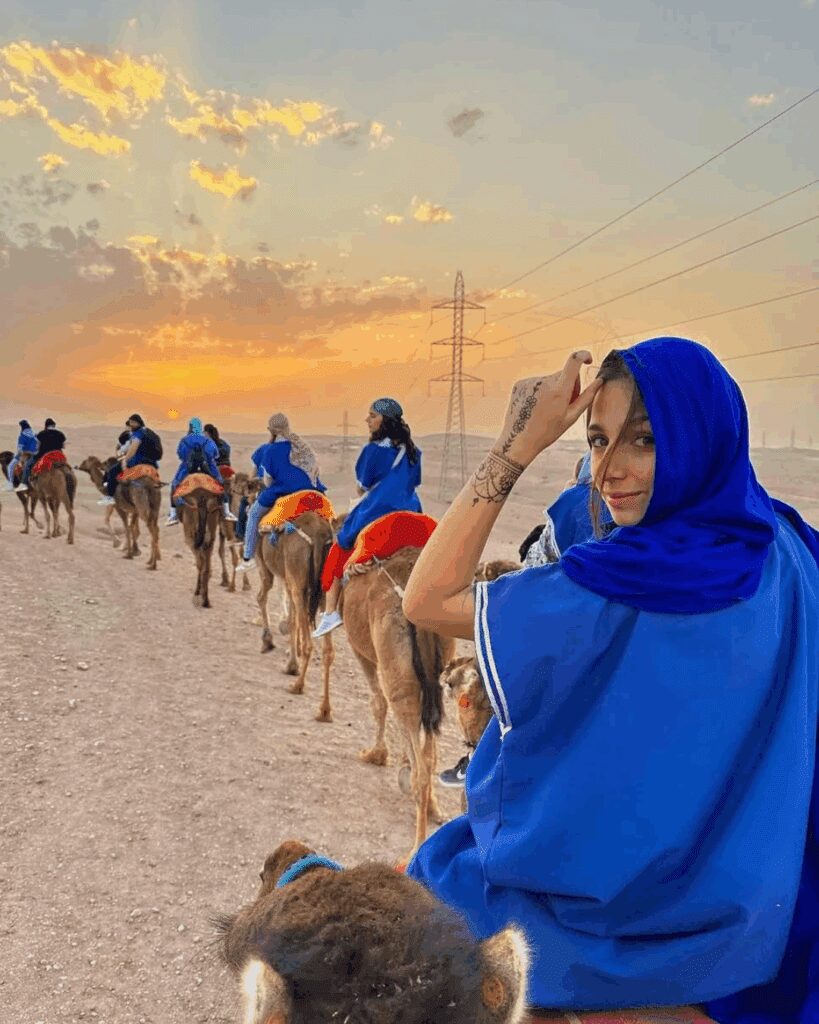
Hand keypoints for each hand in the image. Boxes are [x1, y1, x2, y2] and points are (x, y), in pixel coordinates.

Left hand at [493, 351, 601, 466]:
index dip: (583, 356)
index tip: (587, 360)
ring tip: (546, 409)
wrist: (518, 441)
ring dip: (552, 389)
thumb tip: (599, 381)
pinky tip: (536, 407)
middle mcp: (544, 382)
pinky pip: (536, 382)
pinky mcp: (520, 384)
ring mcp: (530, 382)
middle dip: (568, 384)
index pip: (574, 361)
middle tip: (563, 405)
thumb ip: (587, 397)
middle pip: (563, 374)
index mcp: (559, 390)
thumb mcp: (571, 417)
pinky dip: (539, 391)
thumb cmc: (547, 432)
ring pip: (549, 379)